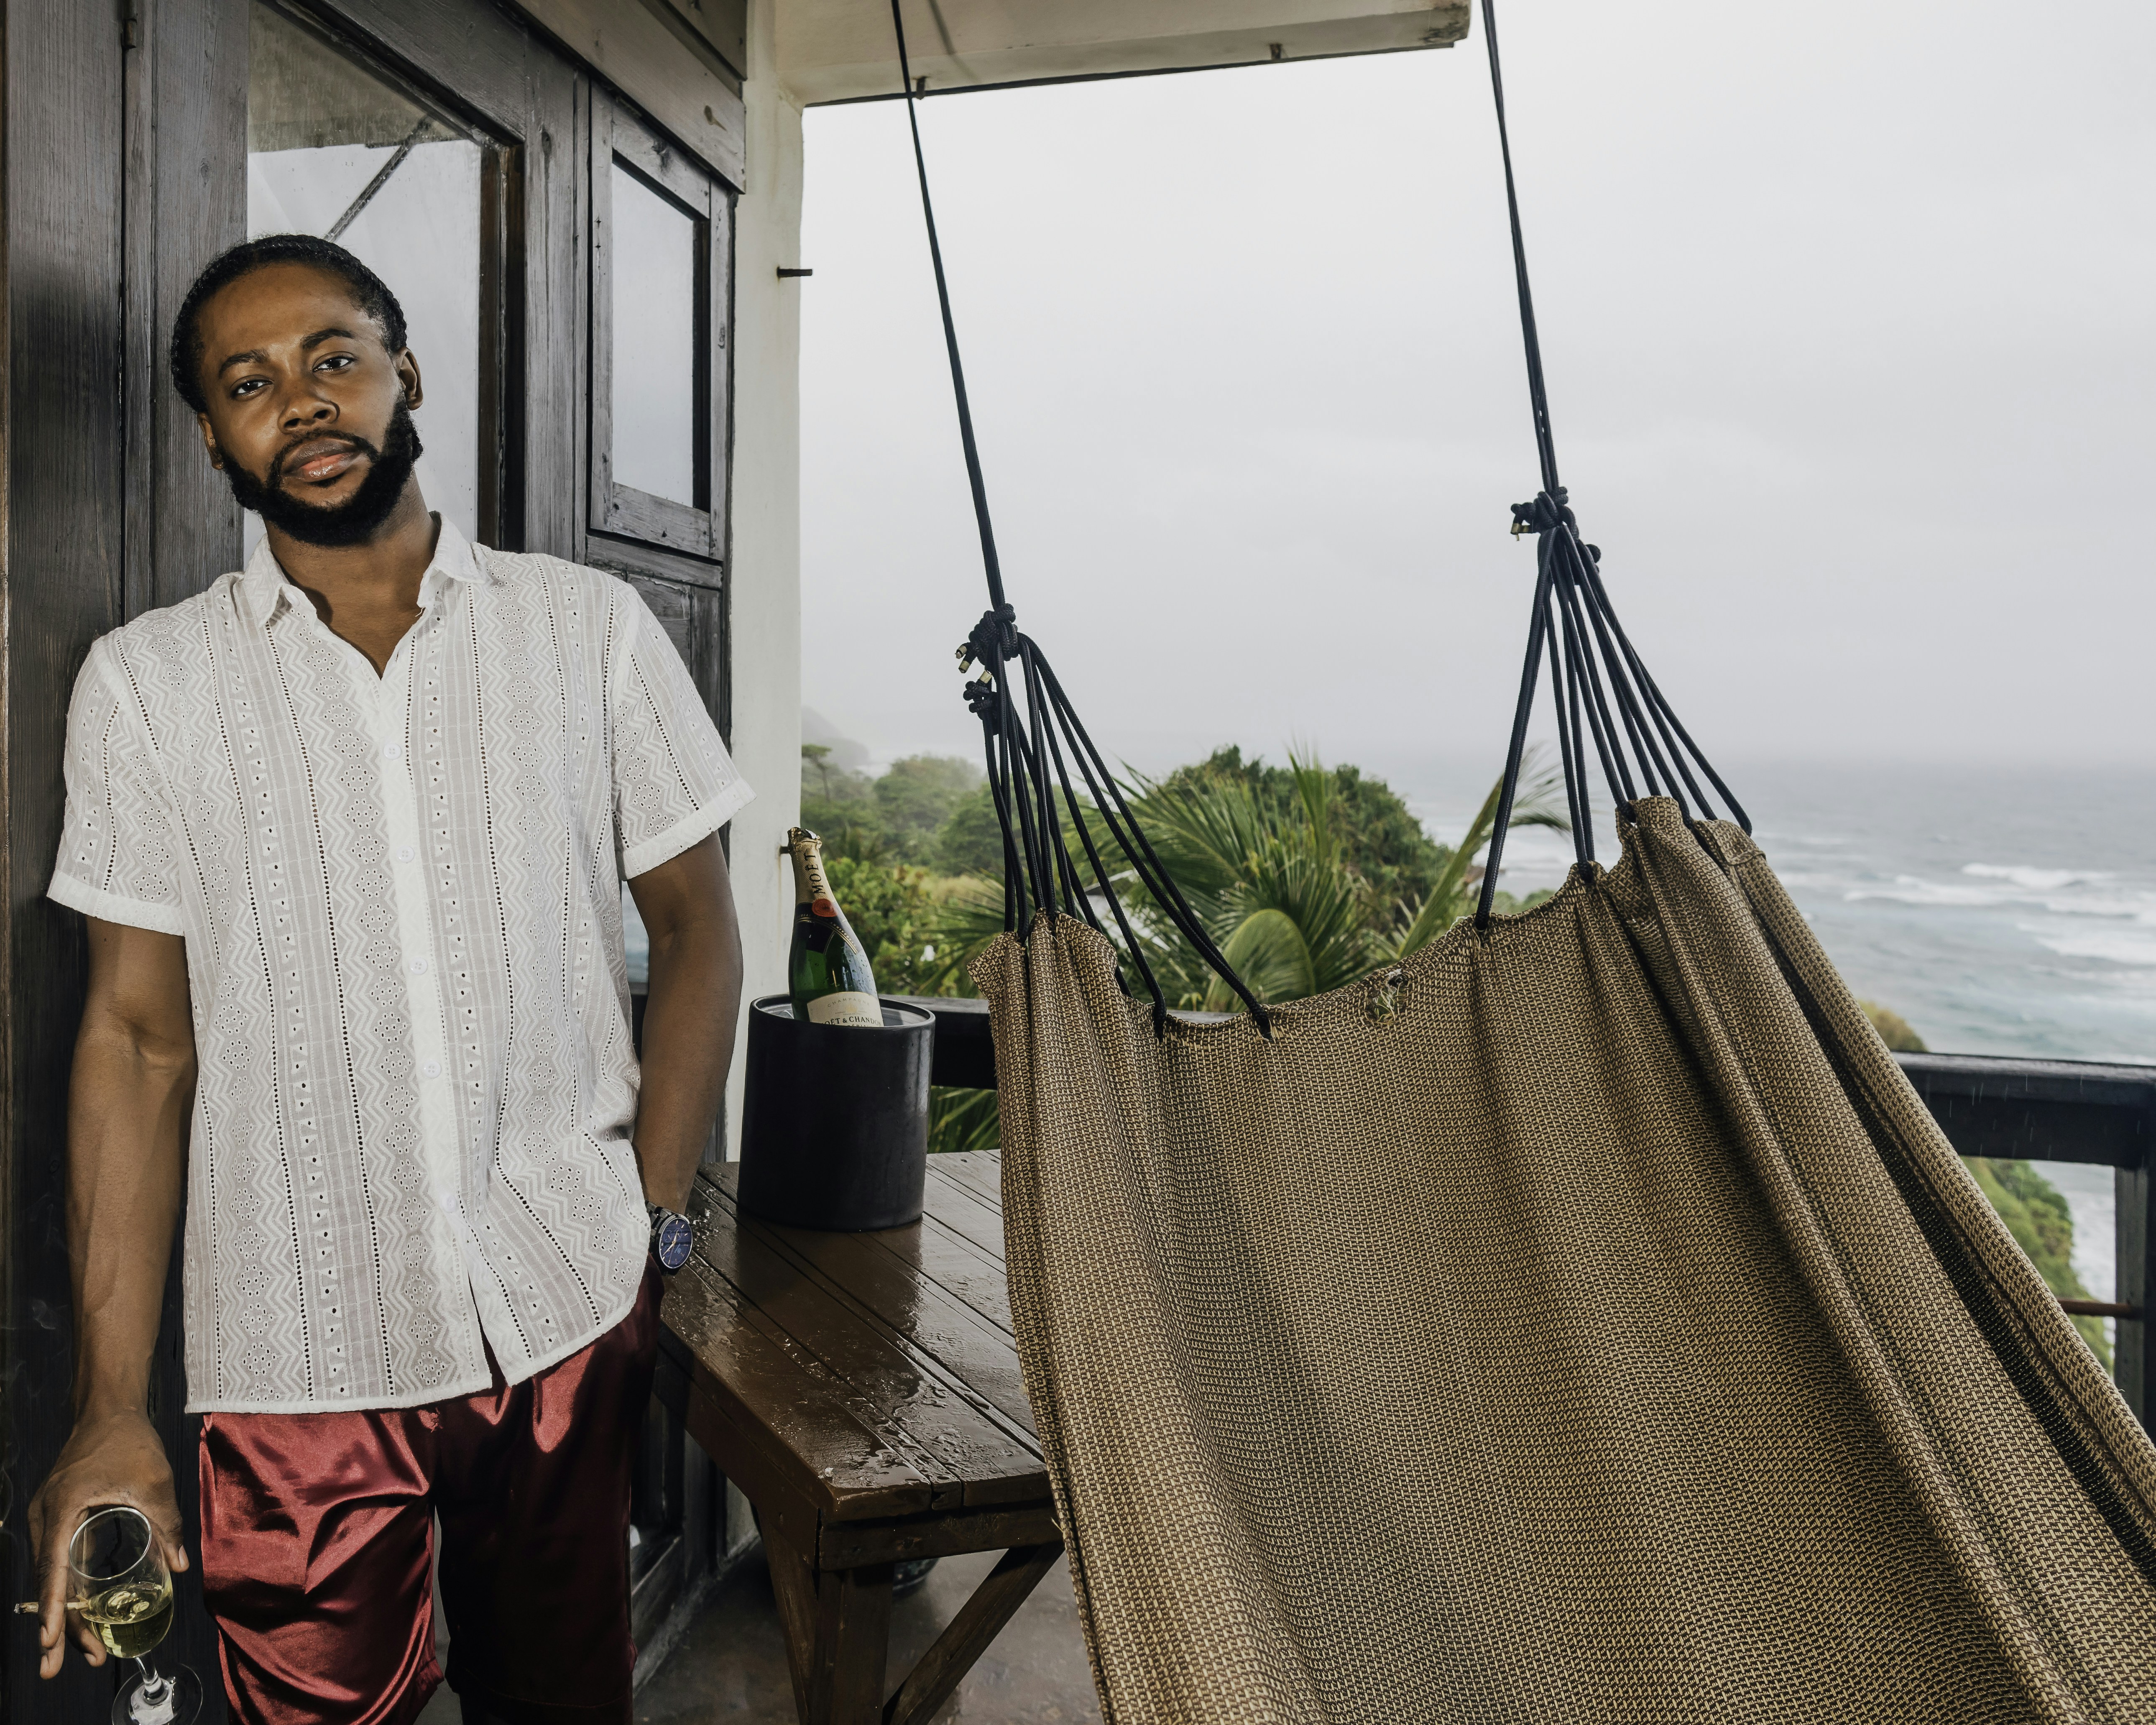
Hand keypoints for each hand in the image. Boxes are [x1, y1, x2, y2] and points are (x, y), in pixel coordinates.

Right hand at [26, 1409, 187, 1678]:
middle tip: (65, 1667)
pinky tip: (84, 1613)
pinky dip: (71, 1589)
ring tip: (87, 1650)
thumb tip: (180, 1567)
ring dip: (67, 1612)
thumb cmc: (129, 1441)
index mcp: (61, 1510)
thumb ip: (165, 1524)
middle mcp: (47, 1520)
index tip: (49, 1641)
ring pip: (55, 1576)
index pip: (53, 1568)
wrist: (109, 1409)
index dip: (52, 1607)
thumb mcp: (154, 1481)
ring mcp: (51, 1521)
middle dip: (58, 1626)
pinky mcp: (63, 1520)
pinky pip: (63, 1562)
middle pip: (50, 1581)